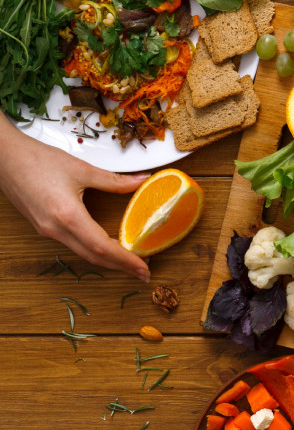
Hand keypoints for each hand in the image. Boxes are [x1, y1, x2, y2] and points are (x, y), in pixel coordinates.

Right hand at [0, 123, 149, 279]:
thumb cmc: (37, 160)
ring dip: (107, 259)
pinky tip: (106, 246)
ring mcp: (46, 230)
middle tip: (143, 272)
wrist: (4, 157)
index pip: (102, 247)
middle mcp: (55, 229)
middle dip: (120, 266)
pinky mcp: (43, 226)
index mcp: (67, 216)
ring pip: (82, 252)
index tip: (144, 268)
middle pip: (93, 256)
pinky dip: (92, 249)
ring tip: (130, 261)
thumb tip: (142, 181)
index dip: (125, 260)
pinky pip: (72, 244)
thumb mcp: (82, 169)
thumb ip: (115, 180)